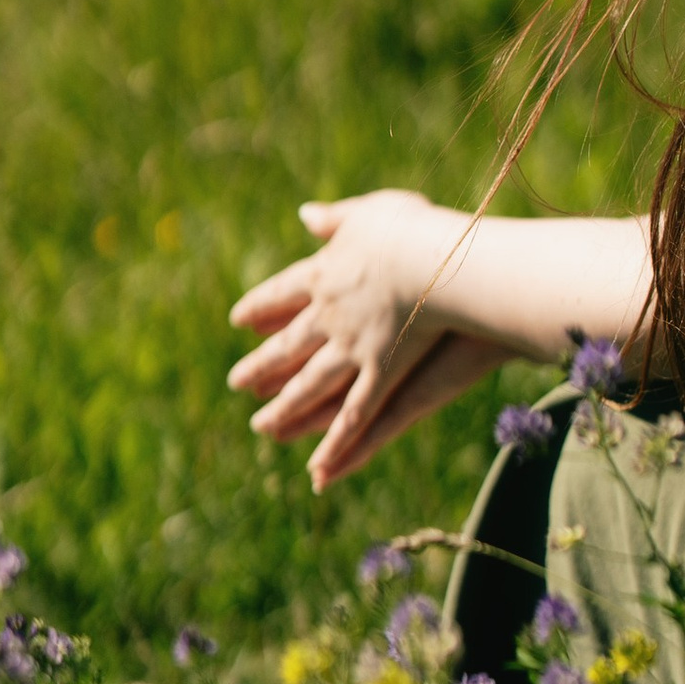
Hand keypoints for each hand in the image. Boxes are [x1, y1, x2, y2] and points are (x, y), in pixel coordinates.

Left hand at [228, 190, 503, 489]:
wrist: (447, 260)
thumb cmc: (417, 230)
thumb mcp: (372, 212)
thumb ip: (338, 219)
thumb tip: (305, 214)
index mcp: (327, 277)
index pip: (286, 295)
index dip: (262, 309)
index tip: (239, 320)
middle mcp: (331, 318)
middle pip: (290, 347)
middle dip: (263, 367)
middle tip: (237, 383)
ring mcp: (354, 351)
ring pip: (311, 387)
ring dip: (285, 410)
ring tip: (262, 428)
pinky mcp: (385, 377)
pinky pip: (355, 418)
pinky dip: (335, 444)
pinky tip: (316, 470)